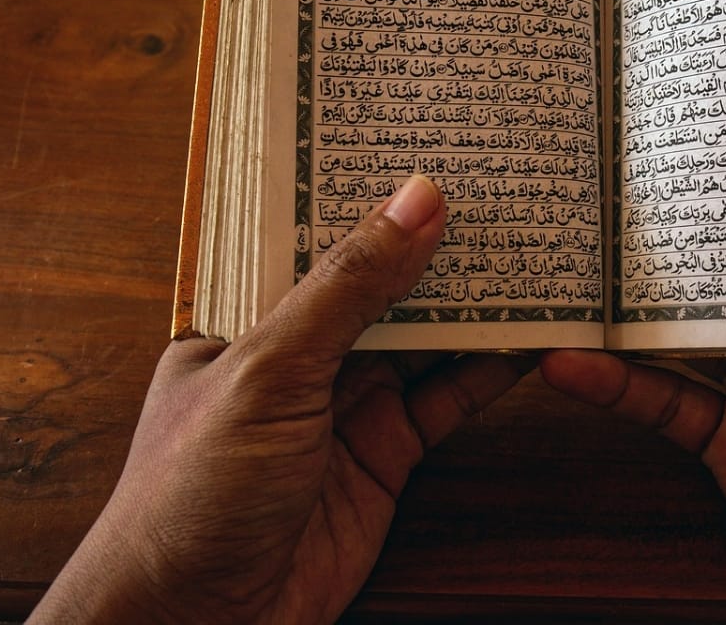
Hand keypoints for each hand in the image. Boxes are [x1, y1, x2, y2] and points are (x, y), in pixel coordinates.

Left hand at [30, 175, 526, 623]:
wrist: (202, 623)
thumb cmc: (194, 490)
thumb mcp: (270, 369)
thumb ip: (348, 287)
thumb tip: (415, 201)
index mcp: (247, 315)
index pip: (315, 236)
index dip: (370, 194)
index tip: (430, 147)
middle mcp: (299, 353)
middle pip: (380, 285)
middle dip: (434, 246)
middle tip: (501, 192)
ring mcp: (345, 405)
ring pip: (422, 338)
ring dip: (472, 305)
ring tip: (531, 252)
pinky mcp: (386, 455)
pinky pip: (445, 399)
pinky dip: (486, 372)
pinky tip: (527, 341)